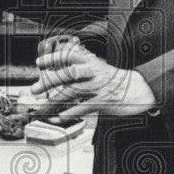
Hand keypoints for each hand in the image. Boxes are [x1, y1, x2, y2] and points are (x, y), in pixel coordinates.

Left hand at [30, 35, 155, 118]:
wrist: (138, 89)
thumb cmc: (114, 81)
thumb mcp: (98, 69)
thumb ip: (80, 71)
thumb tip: (58, 75)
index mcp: (91, 62)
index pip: (68, 56)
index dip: (53, 59)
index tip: (39, 64)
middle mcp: (93, 72)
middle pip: (68, 73)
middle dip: (48, 81)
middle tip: (34, 89)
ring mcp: (99, 86)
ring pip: (72, 91)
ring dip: (54, 100)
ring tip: (43, 108)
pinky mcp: (104, 101)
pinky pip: (84, 106)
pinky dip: (70, 112)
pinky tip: (60, 116)